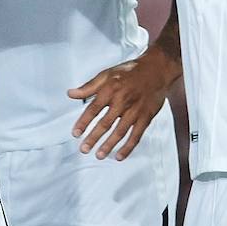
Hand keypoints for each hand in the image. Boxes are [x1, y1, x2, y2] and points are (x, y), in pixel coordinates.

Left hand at [68, 44, 179, 159]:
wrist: (156, 70)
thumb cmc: (129, 72)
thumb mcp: (106, 74)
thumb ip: (88, 86)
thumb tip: (71, 94)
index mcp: (110, 90)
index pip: (93, 109)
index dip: (83, 122)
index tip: (75, 133)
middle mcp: (122, 101)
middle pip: (105, 123)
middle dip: (93, 137)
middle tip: (84, 149)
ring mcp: (135, 111)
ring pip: (120, 131)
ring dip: (109, 145)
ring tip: (99, 155)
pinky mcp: (146, 117)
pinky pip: (136, 135)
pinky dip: (128, 147)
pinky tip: (119, 156)